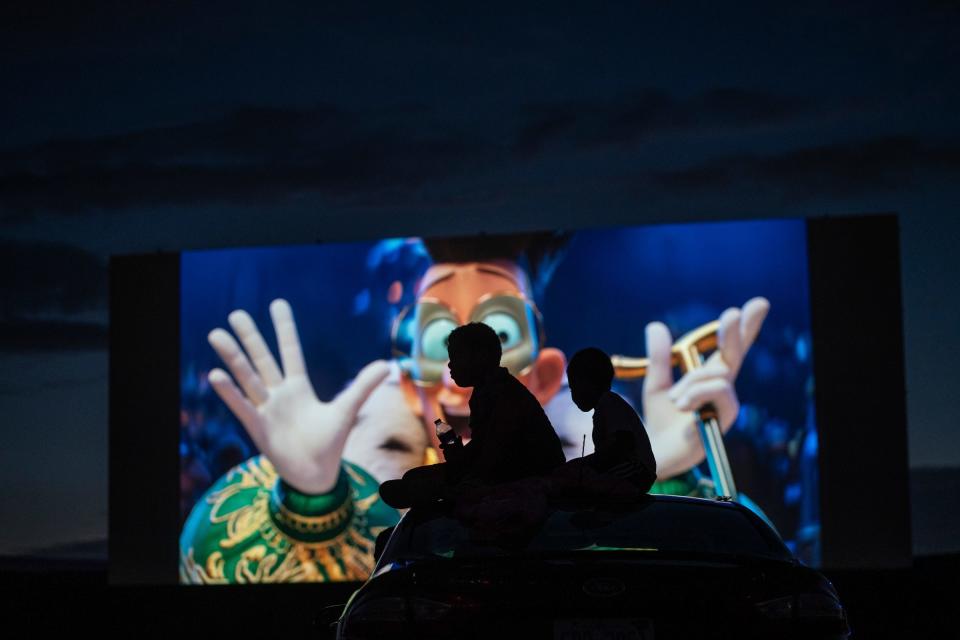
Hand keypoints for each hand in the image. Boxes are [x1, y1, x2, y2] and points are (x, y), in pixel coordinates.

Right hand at [206, 299, 389, 493]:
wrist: (316, 476)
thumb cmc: (328, 444)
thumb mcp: (345, 410)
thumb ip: (361, 386)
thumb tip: (385, 365)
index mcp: (299, 387)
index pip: (290, 350)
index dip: (285, 328)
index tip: (277, 303)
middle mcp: (279, 394)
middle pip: (262, 359)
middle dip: (250, 337)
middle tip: (235, 313)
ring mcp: (266, 409)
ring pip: (248, 377)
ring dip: (232, 357)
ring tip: (216, 334)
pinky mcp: (258, 428)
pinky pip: (242, 406)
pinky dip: (230, 392)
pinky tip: (216, 375)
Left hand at [641, 297, 768, 477]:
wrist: (655, 453)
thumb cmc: (662, 422)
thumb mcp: (657, 384)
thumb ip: (659, 358)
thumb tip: (656, 325)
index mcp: (709, 376)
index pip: (730, 347)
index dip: (745, 327)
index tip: (759, 304)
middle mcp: (722, 388)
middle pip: (736, 353)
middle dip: (736, 331)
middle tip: (732, 313)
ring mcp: (726, 404)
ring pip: (718, 372)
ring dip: (691, 382)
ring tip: (675, 400)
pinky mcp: (726, 418)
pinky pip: (717, 390)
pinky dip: (694, 393)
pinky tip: (681, 406)